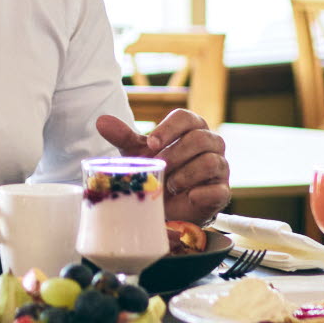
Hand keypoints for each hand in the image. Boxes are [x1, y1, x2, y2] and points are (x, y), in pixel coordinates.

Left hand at [96, 110, 229, 225]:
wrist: (169, 205)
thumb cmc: (158, 170)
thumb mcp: (139, 154)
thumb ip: (124, 137)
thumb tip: (101, 121)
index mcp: (192, 128)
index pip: (186, 118)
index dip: (168, 129)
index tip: (150, 144)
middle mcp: (211, 143)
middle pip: (200, 138)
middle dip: (175, 154)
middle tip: (159, 168)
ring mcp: (220, 167)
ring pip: (211, 162)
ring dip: (186, 174)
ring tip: (169, 185)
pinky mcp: (222, 191)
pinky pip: (219, 190)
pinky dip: (201, 193)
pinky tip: (188, 196)